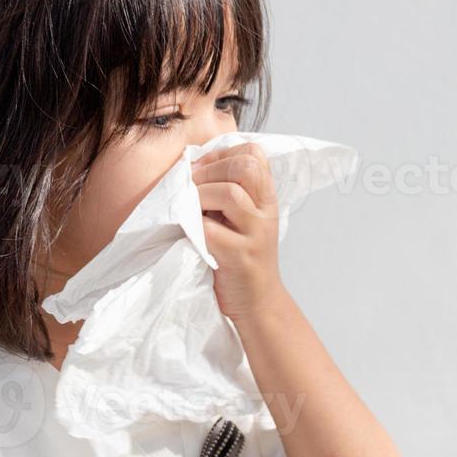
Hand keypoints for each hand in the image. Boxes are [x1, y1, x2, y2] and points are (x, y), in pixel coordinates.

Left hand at [192, 142, 285, 323]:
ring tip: (192, 211)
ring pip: (230, 193)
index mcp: (266, 197)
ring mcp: (256, 234)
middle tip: (193, 187)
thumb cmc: (241, 259)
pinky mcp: (240, 256)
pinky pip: (210, 229)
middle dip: (210, 170)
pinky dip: (193, 226)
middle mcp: (266, 211)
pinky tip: (190, 233)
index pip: (253, 153)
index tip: (204, 170)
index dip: (222, 153)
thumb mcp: (243, 219)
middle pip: (245, 166)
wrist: (257, 303)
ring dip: (200, 196)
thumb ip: (230, 192)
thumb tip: (192, 165)